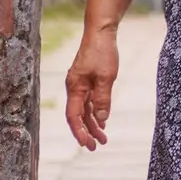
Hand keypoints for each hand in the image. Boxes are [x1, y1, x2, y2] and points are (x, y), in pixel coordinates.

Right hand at [64, 28, 118, 149]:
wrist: (101, 32)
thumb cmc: (102, 52)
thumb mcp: (106, 77)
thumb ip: (103, 99)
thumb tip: (101, 119)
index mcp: (75, 88)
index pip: (73, 116)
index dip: (79, 132)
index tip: (87, 144)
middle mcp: (74, 88)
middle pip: (78, 116)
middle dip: (86, 132)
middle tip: (96, 147)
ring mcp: (80, 84)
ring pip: (84, 109)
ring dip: (93, 124)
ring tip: (103, 138)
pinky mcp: (87, 80)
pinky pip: (89, 101)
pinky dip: (95, 112)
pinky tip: (102, 121)